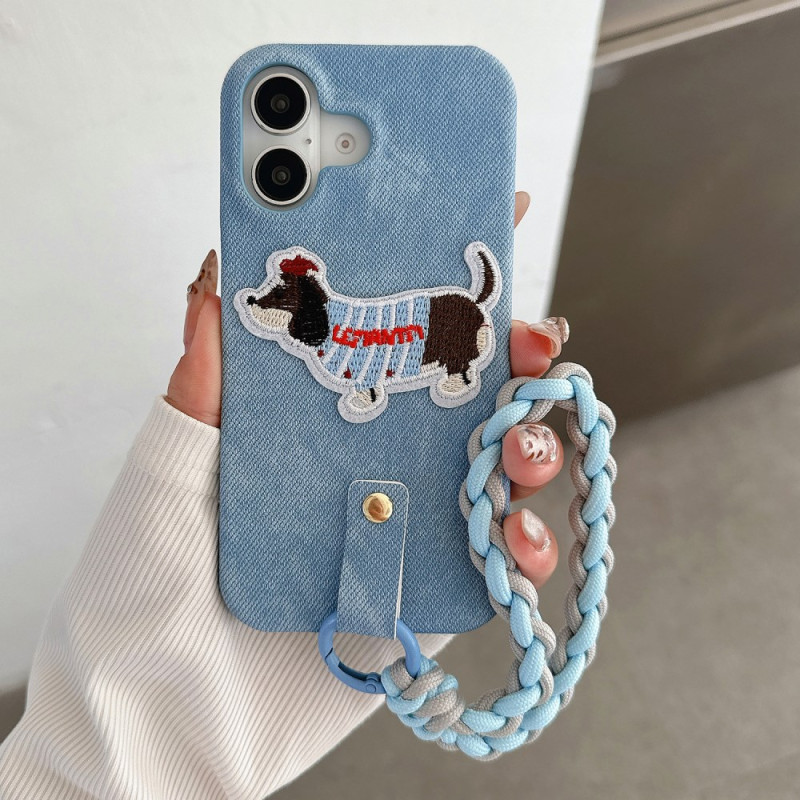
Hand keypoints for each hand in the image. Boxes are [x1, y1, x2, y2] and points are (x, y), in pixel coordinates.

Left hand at [166, 191, 568, 587]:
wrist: (170, 719)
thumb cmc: (152, 585)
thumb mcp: (172, 470)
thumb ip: (203, 383)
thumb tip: (214, 272)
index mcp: (322, 421)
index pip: (394, 336)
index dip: (446, 284)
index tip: (502, 223)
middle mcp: (373, 464)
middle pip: (467, 395)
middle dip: (516, 361)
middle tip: (533, 346)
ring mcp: (408, 525)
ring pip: (501, 468)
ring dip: (534, 446)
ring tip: (517, 455)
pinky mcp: (432, 591)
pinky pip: (500, 558)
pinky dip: (524, 543)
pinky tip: (509, 540)